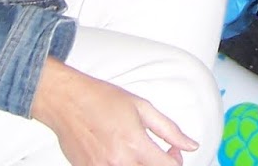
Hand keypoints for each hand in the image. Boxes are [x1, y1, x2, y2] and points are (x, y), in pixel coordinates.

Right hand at [32, 57, 199, 165]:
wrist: (66, 101)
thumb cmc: (100, 99)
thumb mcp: (142, 107)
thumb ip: (169, 129)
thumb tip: (191, 144)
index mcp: (135, 144)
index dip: (176, 159)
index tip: (173, 151)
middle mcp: (118, 162)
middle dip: (160, 164)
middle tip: (160, 152)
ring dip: (141, 165)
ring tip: (139, 152)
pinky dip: (123, 165)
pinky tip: (121, 153)